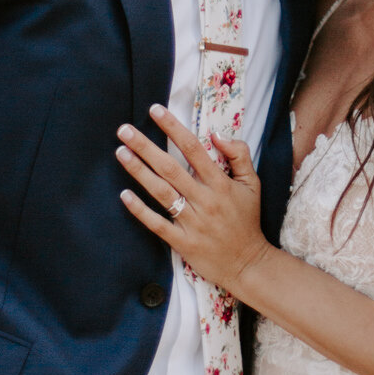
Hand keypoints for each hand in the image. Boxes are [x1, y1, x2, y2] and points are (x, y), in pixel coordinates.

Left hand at [116, 106, 271, 297]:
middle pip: (171, 167)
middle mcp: (205, 200)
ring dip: (139, 171)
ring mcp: (192, 221)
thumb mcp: (252, 184)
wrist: (248, 264)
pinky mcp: (183, 242)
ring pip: (161, 192)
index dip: (173, 128)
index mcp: (220, 183)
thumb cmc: (247, 220)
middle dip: (146, 146)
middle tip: (124, 129)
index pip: (194, 149)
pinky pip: (157, 224)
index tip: (155, 110)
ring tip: (120, 153)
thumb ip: (239, 155)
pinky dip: (140, 210)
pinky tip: (124, 195)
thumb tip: (217, 134)